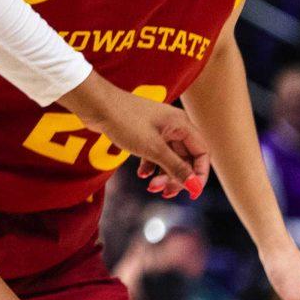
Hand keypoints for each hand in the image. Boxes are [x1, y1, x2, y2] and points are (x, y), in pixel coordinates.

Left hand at [68, 76, 209, 190]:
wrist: (97, 105)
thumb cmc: (125, 122)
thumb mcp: (153, 149)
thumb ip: (176, 168)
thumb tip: (195, 187)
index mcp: (181, 124)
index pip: (202, 153)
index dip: (200, 174)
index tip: (192, 194)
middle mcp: (174, 125)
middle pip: (186, 158)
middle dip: (177, 178)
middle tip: (163, 193)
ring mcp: (159, 129)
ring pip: (170, 158)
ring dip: (163, 175)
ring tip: (150, 187)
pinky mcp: (145, 133)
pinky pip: (156, 154)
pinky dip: (151, 166)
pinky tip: (141, 174)